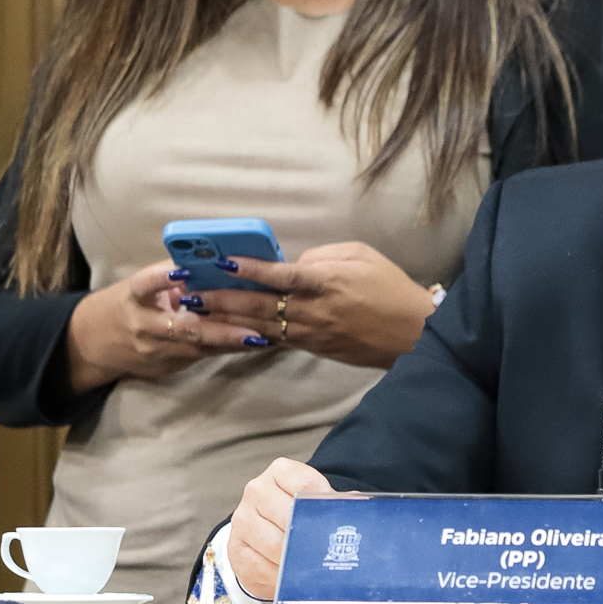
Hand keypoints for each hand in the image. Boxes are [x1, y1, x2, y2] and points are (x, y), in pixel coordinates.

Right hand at [64, 261, 267, 392]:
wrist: (93, 344)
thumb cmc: (126, 305)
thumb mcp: (140, 286)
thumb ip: (171, 273)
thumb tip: (211, 259)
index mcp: (133, 298)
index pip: (144, 285)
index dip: (163, 278)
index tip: (184, 270)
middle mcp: (143, 327)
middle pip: (183, 328)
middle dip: (221, 330)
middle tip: (253, 329)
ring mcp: (154, 352)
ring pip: (197, 347)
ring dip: (230, 342)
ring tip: (262, 337)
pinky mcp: (164, 367)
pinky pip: (199, 357)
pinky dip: (224, 349)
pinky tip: (249, 344)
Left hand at [200, 242, 437, 368]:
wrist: (412, 333)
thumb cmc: (390, 287)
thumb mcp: (362, 255)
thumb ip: (324, 255)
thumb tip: (295, 262)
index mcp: (327, 282)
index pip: (281, 275)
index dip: (250, 270)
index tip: (222, 263)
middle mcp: (314, 310)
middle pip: (260, 305)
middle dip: (222, 299)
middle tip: (190, 294)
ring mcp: (312, 333)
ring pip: (261, 327)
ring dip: (227, 321)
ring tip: (198, 314)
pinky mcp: (314, 348)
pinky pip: (276, 341)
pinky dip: (249, 336)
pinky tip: (227, 332)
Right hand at [228, 457, 337, 598]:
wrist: (261, 529)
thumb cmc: (292, 513)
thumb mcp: (310, 500)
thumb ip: (329, 504)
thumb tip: (354, 509)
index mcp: (280, 472)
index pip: (306, 485)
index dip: (323, 506)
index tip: (336, 523)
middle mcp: (257, 491)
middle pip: (289, 517)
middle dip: (308, 538)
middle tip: (325, 553)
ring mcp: (244, 519)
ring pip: (274, 545)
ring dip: (293, 561)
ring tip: (308, 567)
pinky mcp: (235, 547)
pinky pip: (260, 567)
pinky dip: (278, 576)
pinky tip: (288, 577)